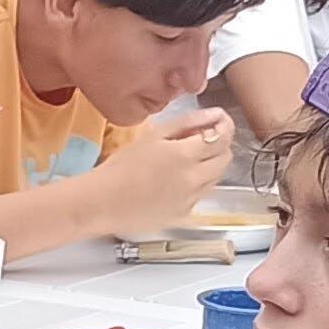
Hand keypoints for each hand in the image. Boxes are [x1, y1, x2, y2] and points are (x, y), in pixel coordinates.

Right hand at [85, 106, 235, 237]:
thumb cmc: (121, 166)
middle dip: (220, 146)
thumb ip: (187, 123)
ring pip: (216, 177)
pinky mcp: (185, 214)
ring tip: (185, 161)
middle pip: (226, 158)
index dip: (226, 126)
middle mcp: (194, 178)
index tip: (220, 121)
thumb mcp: (153, 136)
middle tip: (201, 140)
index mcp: (185, 154)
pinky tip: (176, 181)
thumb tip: (215, 114)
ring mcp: (191, 199)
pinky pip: (201, 194)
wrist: (103, 202)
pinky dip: (196, 184)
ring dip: (209, 165)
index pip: (223, 137)